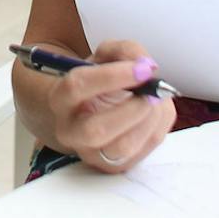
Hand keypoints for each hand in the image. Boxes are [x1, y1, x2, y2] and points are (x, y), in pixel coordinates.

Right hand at [42, 40, 176, 173]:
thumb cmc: (101, 81)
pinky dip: (158, 128)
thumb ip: (125, 51)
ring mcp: (92, 154)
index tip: (142, 69)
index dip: (112, 76)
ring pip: (122, 147)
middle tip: (152, 91)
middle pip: (95, 130)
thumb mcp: (107, 56)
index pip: (77, 87)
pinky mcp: (114, 166)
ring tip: (156, 99)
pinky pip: (142, 151)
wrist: (94, 108)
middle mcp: (70, 131)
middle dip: (132, 108)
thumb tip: (146, 65)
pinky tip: (156, 112)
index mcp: (61, 98)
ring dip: (149, 120)